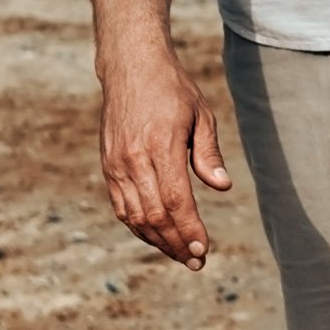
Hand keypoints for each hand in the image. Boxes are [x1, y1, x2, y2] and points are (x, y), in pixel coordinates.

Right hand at [96, 40, 230, 270]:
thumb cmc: (173, 90)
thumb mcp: (201, 115)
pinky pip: (122, 206)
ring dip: (157, 240)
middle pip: (155, 215)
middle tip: (196, 261)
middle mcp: (133, 160)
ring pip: (135, 216)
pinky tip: (155, 235)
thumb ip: (208, 153)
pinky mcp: (108, 166)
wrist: (131, 68)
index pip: (175, 201)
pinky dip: (138, 225)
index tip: (203, 249)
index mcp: (160, 147)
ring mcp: (116, 165)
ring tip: (180, 254)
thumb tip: (222, 186)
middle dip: (176, 243)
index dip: (189, 229)